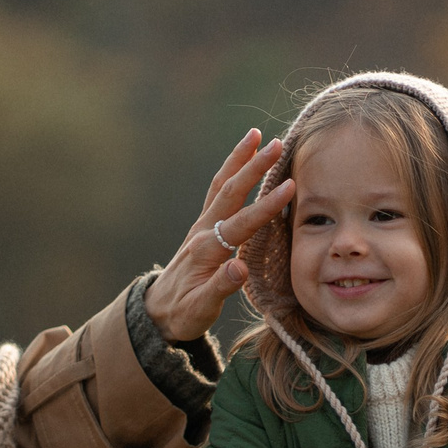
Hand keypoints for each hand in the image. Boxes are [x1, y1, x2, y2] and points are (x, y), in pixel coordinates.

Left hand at [141, 129, 298, 343]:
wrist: (158, 312)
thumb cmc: (183, 313)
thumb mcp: (202, 308)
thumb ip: (222, 287)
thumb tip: (241, 267)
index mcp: (207, 250)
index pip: (242, 223)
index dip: (266, 205)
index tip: (289, 186)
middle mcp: (203, 232)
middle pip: (231, 192)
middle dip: (254, 167)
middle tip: (277, 144)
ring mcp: (201, 226)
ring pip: (222, 185)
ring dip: (239, 159)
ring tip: (256, 134)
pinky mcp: (202, 226)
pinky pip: (217, 192)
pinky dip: (231, 171)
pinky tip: (242, 158)